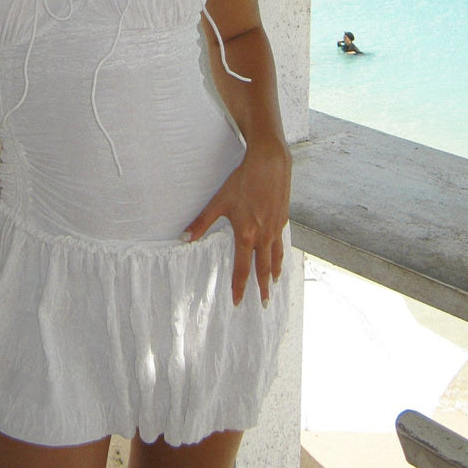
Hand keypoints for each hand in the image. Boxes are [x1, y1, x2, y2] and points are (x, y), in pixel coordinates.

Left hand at [183, 143, 290, 306]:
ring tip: (275, 283)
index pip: (242, 269)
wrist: (270, 165)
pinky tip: (279, 254)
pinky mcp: (283, 219)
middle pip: (263, 268)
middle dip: (263, 287)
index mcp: (247, 235)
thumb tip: (184, 238)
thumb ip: (202, 222)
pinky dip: (281, 254)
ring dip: (274, 272)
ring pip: (275, 257)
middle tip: (264, 303)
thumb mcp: (219, 201)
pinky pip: (281, 243)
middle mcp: (263, 236)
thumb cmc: (243, 181)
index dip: (239, 287)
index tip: (238, 302)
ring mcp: (275, 228)